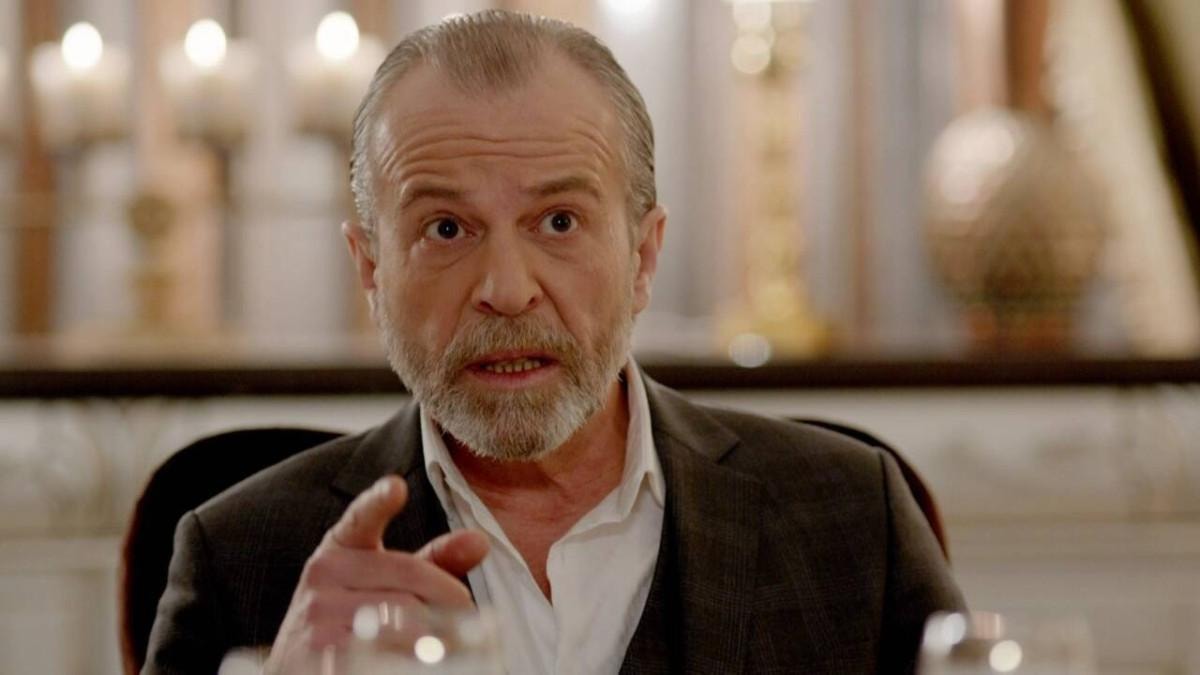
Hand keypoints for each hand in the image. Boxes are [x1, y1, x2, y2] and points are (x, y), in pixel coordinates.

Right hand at [264, 476, 488, 671]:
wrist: (298, 663)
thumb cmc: (351, 619)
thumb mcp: (384, 583)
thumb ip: (433, 562)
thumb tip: (479, 541)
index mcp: (340, 548)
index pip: (361, 518)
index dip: (378, 502)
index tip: (395, 488)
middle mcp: (324, 575)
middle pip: (410, 579)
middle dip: (449, 599)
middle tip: (468, 617)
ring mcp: (318, 616)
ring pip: (403, 620)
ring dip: (438, 636)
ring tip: (448, 646)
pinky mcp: (318, 656)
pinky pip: (384, 655)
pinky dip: (413, 660)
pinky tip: (420, 662)